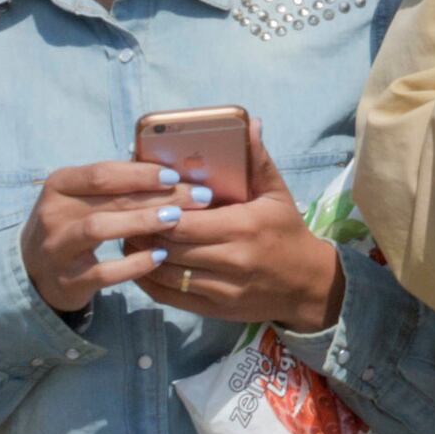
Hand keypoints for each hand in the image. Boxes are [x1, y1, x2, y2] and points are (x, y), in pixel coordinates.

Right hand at [23, 160, 190, 314]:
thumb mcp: (82, 199)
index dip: (140, 174)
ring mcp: (57, 248)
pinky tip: (160, 257)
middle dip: (157, 196)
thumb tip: (170, 172)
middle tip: (196, 197)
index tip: (175, 175)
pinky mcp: (68, 279)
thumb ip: (115, 185)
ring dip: (141, 222)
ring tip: (176, 219)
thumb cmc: (72, 225)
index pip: (102, 174)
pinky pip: (104, 271)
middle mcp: (53, 213)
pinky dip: (134, 263)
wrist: (35, 271)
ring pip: (99, 229)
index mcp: (59, 186)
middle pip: (108, 199)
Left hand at [137, 136, 345, 332]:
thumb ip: (258, 161)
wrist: (308, 285)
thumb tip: (250, 124)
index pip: (184, 221)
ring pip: (164, 273)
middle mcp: (232, 260)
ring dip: (140, 256)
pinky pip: (169, 297)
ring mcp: (222, 289)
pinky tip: (141, 264)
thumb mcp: (278, 195)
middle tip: (126, 217)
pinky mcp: (214, 309)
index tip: (143, 200)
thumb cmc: (288, 233)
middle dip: (143, 231)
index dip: (157, 212)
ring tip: (129, 237)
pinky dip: (148, 281)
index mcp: (244, 227)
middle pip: (168, 247)